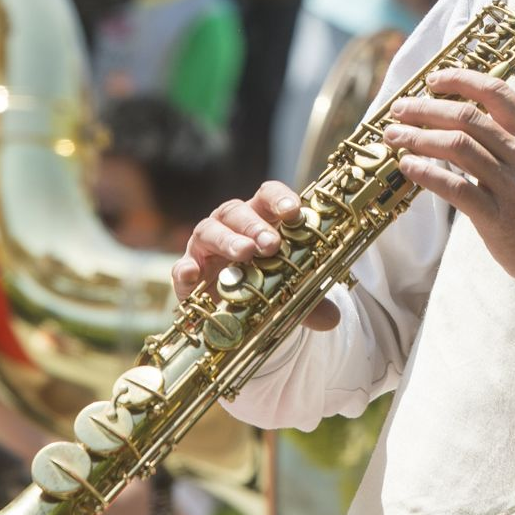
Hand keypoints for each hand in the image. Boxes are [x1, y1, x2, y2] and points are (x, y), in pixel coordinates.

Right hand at [178, 182, 343, 331]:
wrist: (231, 309)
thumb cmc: (264, 284)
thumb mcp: (287, 291)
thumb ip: (309, 301)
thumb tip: (332, 319)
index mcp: (260, 219)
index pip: (268, 196)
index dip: (280, 199)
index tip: (294, 212)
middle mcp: (231, 225)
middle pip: (238, 212)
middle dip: (255, 226)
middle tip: (271, 244)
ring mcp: (205, 245)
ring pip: (210, 230)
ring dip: (228, 240)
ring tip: (244, 254)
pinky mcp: (188, 269)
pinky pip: (182, 266)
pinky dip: (185, 268)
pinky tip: (192, 276)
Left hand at [381, 69, 514, 284]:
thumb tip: (467, 116)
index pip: (497, 93)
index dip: (460, 80)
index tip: (433, 80)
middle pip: (467, 117)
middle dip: (426, 108)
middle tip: (401, 108)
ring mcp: (512, 187)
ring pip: (456, 147)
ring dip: (417, 137)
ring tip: (395, 135)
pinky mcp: (496, 217)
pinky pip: (453, 187)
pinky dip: (425, 172)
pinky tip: (407, 166)